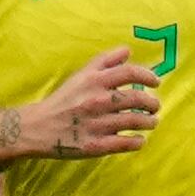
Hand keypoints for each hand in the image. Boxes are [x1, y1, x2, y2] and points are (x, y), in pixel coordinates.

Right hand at [16, 47, 161, 160]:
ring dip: (149, 122)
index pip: (130, 72)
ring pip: (135, 121)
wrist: (38, 127)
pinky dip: (137, 141)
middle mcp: (98, 101)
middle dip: (152, 103)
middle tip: (154, 106)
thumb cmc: (63, 100)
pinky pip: (125, 143)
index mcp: (94, 81)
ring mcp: (98, 124)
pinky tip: (139, 139)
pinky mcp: (96, 146)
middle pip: (137, 98)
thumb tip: (128, 50)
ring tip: (152, 122)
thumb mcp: (81, 75)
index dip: (148, 75)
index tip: (156, 82)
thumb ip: (105, 61)